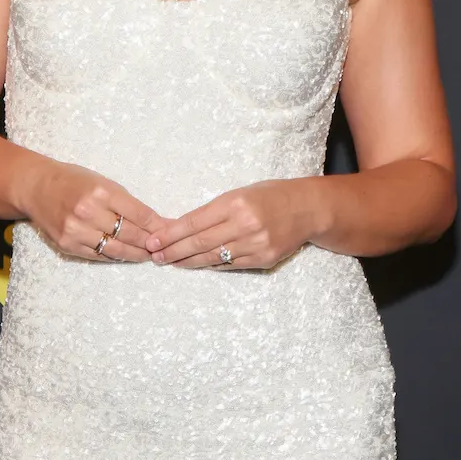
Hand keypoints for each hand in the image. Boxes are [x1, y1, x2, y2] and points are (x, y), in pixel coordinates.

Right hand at [25, 160, 165, 261]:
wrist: (37, 188)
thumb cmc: (74, 181)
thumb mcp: (103, 182)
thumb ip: (126, 203)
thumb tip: (155, 221)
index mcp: (101, 191)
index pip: (139, 214)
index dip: (157, 226)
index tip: (170, 232)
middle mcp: (88, 212)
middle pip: (130, 234)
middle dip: (150, 243)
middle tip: (164, 248)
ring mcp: (76, 230)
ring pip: (116, 250)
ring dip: (135, 254)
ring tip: (148, 255)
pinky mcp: (68, 245)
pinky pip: (98, 256)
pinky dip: (115, 257)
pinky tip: (126, 256)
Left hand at [145, 179, 322, 269]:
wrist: (307, 209)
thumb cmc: (269, 196)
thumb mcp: (239, 194)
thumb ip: (213, 211)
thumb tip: (180, 228)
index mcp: (235, 203)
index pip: (194, 222)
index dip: (170, 234)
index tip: (153, 241)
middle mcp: (244, 224)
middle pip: (199, 243)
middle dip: (173, 251)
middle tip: (155, 257)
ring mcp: (255, 245)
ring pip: (212, 258)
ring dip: (188, 262)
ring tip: (171, 262)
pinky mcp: (263, 260)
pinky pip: (230, 265)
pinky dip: (211, 265)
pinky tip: (197, 264)